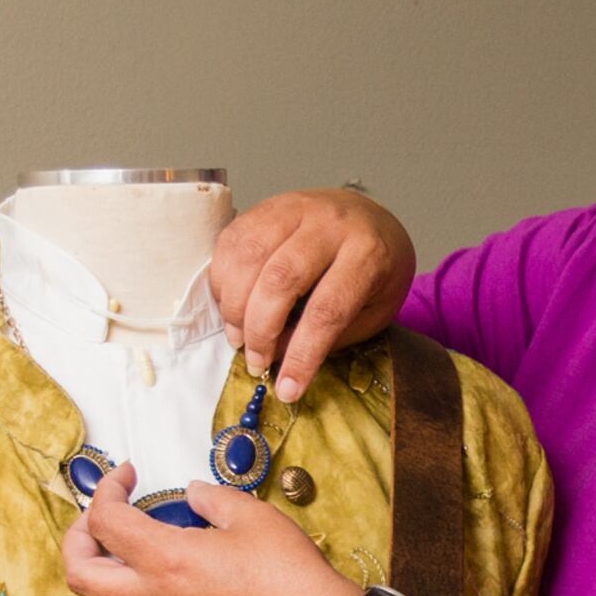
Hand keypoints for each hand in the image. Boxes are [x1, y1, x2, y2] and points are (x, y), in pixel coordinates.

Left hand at [58, 460, 358, 595]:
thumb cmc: (291, 580)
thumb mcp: (253, 518)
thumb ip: (212, 498)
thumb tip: (192, 494)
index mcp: (165, 561)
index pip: (103, 522)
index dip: (106, 490)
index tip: (128, 474)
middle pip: (80, 574)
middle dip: (77, 538)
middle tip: (105, 512)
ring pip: (108, 595)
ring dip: (107, 560)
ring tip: (140, 531)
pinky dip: (138, 578)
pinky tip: (175, 559)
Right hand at [210, 188, 415, 400]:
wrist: (370, 219)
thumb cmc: (373, 273)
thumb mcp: (371, 311)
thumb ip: (329, 336)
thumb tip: (277, 358)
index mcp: (368, 254)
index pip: (328, 310)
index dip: (303, 355)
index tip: (287, 390)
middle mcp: (330, 224)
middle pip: (280, 280)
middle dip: (261, 330)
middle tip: (255, 361)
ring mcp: (295, 208)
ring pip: (249, 257)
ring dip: (235, 306)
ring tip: (239, 336)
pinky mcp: (266, 205)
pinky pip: (231, 241)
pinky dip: (223, 278)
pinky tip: (231, 303)